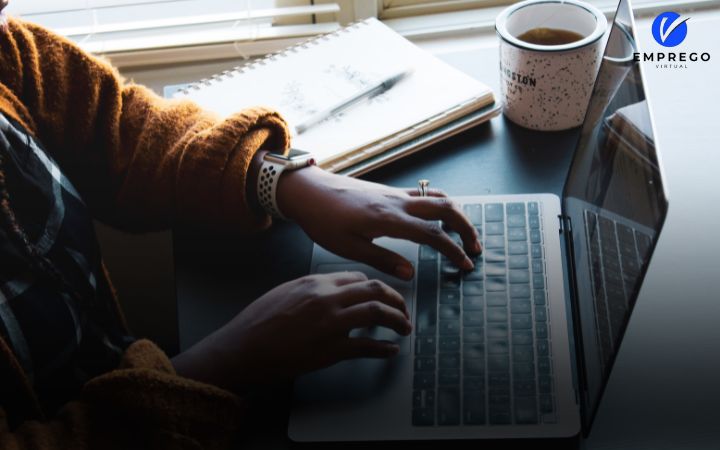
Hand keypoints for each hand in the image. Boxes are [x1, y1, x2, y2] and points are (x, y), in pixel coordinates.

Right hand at [172, 272, 410, 389]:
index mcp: (315, 282)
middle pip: (375, 290)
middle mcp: (327, 298)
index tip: (382, 295)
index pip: (358, 277)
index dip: (375, 287)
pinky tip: (391, 351)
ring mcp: (331, 324)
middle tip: (403, 310)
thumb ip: (312, 289)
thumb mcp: (285, 292)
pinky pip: (367, 347)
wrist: (242, 348)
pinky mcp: (331, 350)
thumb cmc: (257, 322)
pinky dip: (384, 349)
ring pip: (378, 313)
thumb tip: (332, 293)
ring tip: (404, 328)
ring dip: (398, 320)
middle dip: (396, 299)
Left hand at [276, 166, 480, 279]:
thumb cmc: (324, 221)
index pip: (433, 234)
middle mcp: (397, 202)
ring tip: (463, 233)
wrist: (309, 191)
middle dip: (466, 227)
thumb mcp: (349, 248)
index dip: (453, 250)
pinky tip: (439, 218)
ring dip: (456, 214)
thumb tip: (411, 273)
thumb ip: (383, 260)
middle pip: (445, 208)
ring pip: (437, 197)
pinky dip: (440, 205)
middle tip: (475, 248)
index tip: (465, 265)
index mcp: (389, 219)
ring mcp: (395, 194)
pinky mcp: (389, 191)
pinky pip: (424, 194)